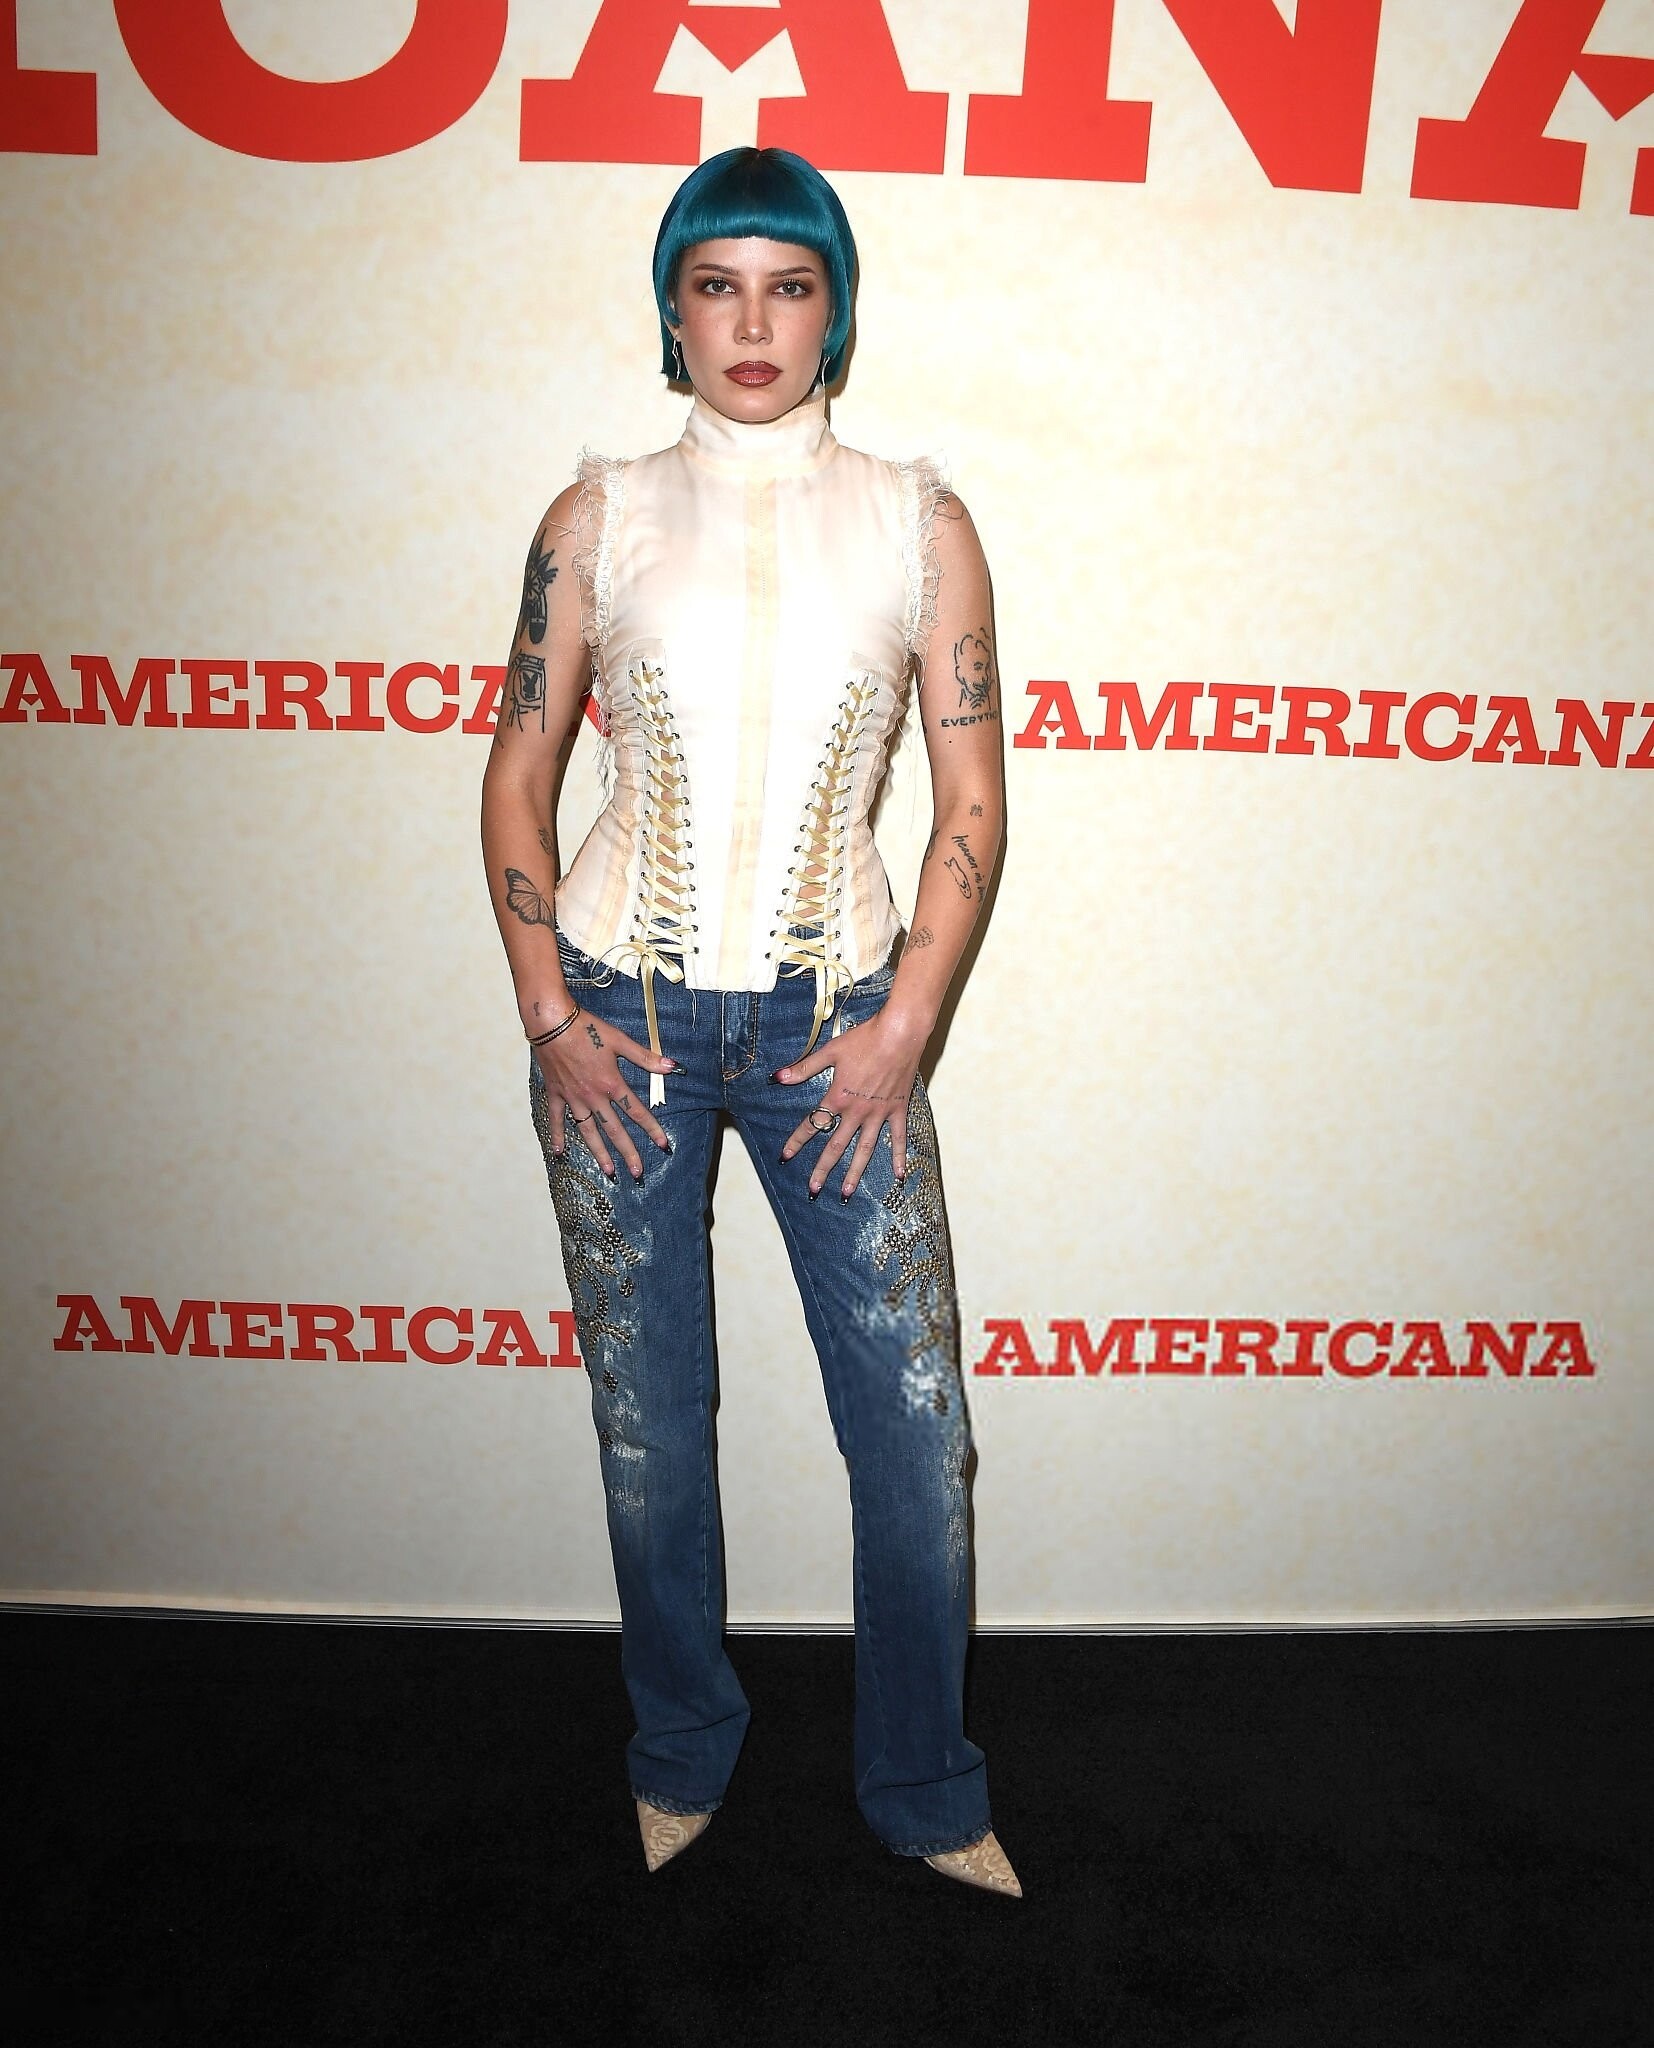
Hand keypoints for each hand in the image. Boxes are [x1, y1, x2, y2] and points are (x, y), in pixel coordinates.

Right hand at [535, 1010, 675, 1179]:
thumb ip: (645, 1057)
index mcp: (611, 1083)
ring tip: (608, 1170)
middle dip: (628, 1153)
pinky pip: (557, 1119)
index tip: (663, 1145)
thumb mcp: (619, 1041)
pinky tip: (558, 1152)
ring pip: (588, 1131)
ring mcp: (574, 1098)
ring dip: (599, 1152)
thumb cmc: (587, 1028)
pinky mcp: (557, 1094)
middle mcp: (593, 1096)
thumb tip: (672, 1066)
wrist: (552, 1023)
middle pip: (614, 1130)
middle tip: (637, 1173)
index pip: (637, 1112)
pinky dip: (557, 1135)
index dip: (652, 1129)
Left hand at [774, 1011, 925, 1196]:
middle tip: (812, 1190)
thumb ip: (804, 1067)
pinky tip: (898, 1176)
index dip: (797, 1140)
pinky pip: (898, 1138)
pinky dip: (899, 1157)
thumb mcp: (830, 1051)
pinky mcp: (897, 1110)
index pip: (813, 1124)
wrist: (899, 1034)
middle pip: (836, 1145)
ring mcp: (879, 1113)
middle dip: (822, 1169)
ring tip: (846, 1192)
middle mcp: (857, 1111)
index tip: (785, 1156)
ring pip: (864, 1149)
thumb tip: (778, 1077)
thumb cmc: (864, 1039)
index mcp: (838, 1097)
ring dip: (854, 1173)